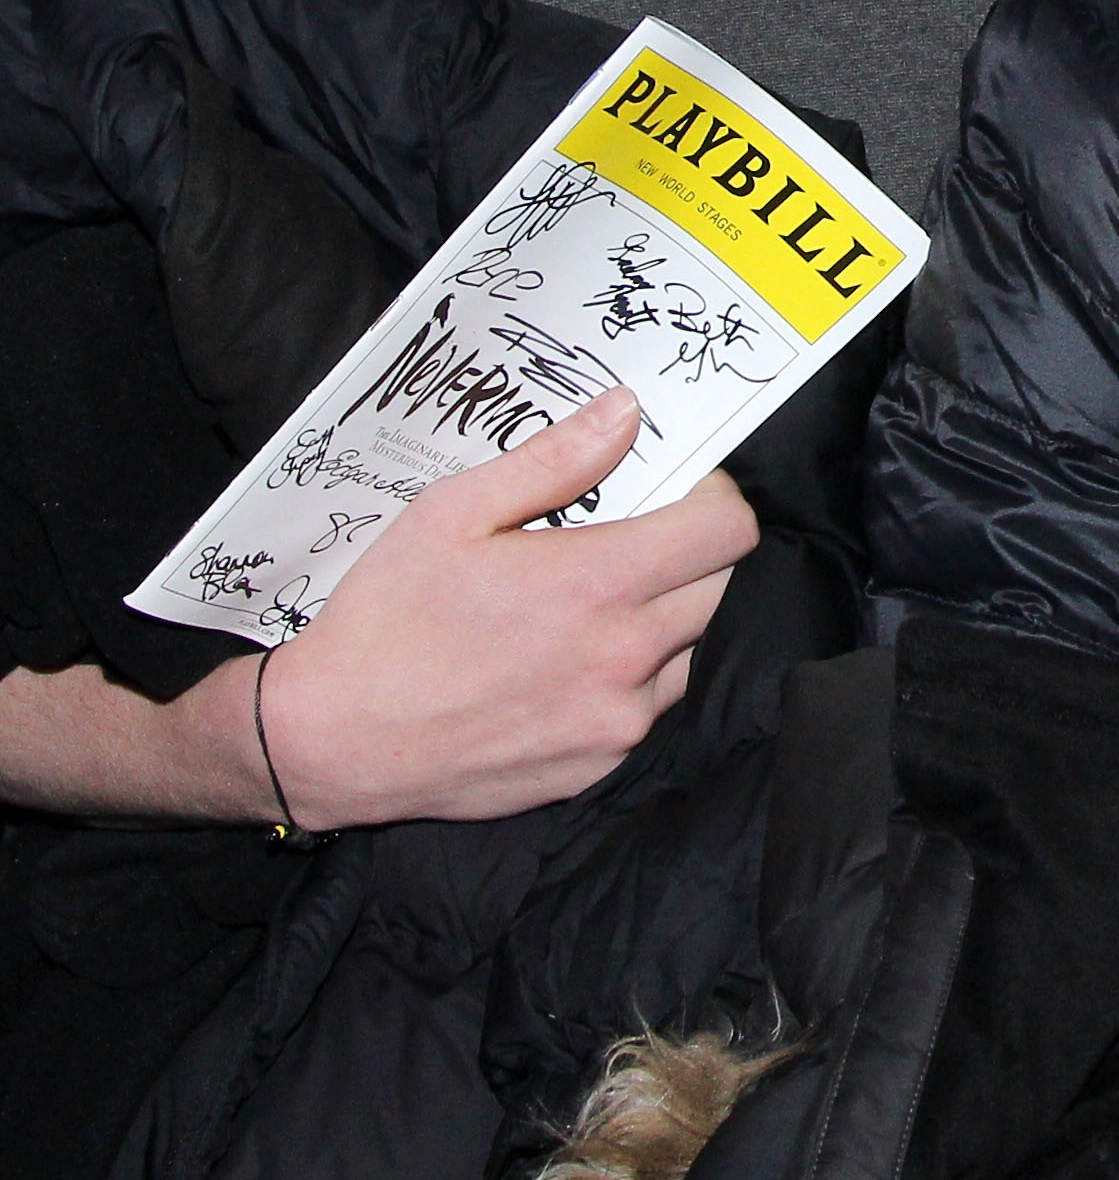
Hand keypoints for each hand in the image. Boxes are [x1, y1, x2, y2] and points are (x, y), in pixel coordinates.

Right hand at [255, 388, 756, 827]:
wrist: (331, 741)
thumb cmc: (387, 618)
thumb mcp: (455, 512)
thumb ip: (555, 459)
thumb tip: (626, 413)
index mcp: (597, 586)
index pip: (726, 532)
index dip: (712, 498)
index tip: (677, 488)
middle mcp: (623, 658)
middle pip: (717, 586)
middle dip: (689, 551)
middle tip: (628, 537)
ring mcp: (614, 721)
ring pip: (688, 650)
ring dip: (663, 617)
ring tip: (589, 603)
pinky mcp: (596, 766)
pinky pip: (647, 706)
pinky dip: (629, 677)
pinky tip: (565, 660)